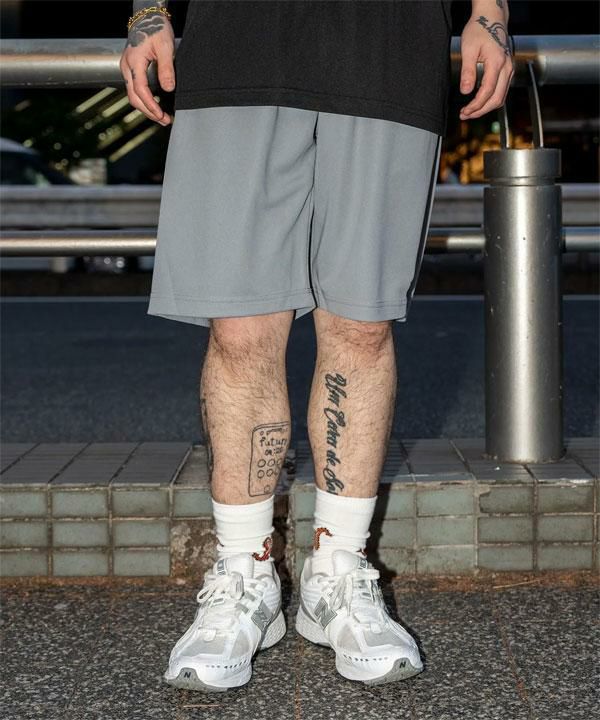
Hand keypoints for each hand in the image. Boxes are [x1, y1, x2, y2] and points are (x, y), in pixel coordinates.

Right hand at [120, 9, 175, 125]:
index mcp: (134, 61)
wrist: (147, 18)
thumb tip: (168, 89)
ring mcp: (127, 69)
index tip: (161, 115)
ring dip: (147, 108)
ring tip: (162, 117)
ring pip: (133, 95)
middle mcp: (127, 67)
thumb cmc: (156, 29)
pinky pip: (135, 90)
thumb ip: (166, 68)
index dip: (151, 105)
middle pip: (134, 97)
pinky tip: (156, 106)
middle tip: (165, 120)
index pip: (140, 90)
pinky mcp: (131, 70)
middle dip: (149, 111)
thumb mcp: (165, 47)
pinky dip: (145, 101)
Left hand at [459, 12, 514, 119]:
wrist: (492, 18)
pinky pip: (502, 91)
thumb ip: (468, 71)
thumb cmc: (479, 29)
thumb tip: (465, 91)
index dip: (476, 105)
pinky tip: (478, 103)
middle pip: (497, 99)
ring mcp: (509, 69)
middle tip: (465, 115)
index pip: (487, 91)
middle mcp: (507, 67)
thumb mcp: (469, 49)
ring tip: (469, 112)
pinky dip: (491, 100)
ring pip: (501, 97)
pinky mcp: (508, 70)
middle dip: (481, 110)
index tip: (464, 111)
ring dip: (485, 107)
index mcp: (497, 62)